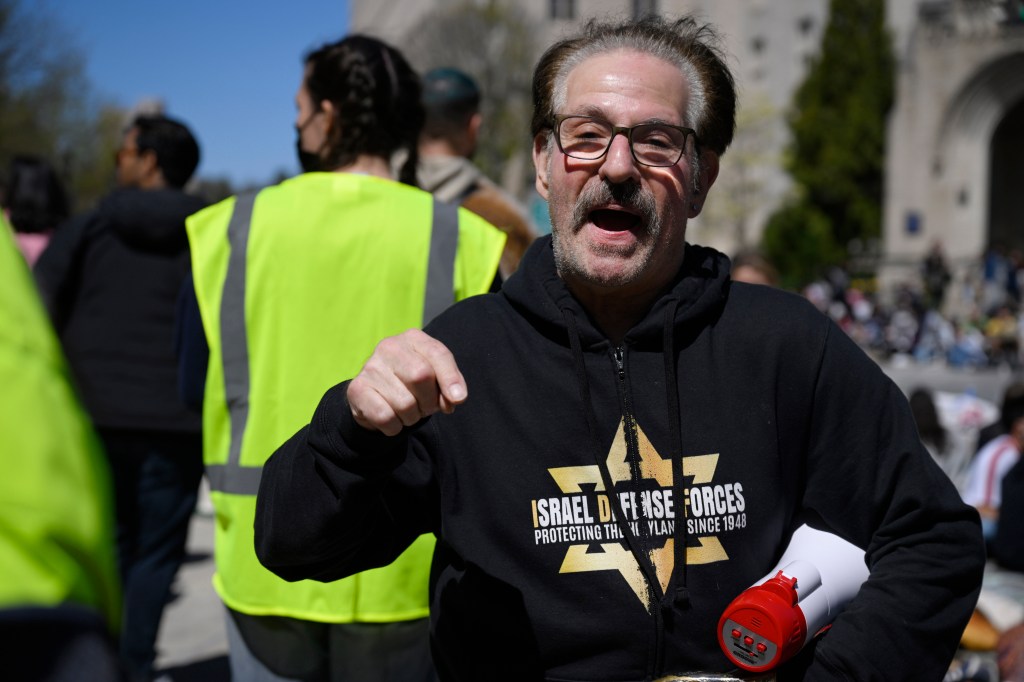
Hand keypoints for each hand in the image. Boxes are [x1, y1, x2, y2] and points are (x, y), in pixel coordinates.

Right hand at [346, 329, 466, 435]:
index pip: (438, 354)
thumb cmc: (413, 385)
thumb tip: (455, 399)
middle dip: (430, 401)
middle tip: (426, 407)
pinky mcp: (356, 388)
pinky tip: (392, 419)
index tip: (458, 400)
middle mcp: (390, 346)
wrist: (376, 398)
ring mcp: (370, 366)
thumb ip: (449, 386)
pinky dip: (395, 427)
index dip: (450, 379)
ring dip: (412, 417)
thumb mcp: (436, 380)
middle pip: (421, 376)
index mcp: (413, 338)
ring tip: (408, 412)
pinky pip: (386, 417)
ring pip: (405, 403)